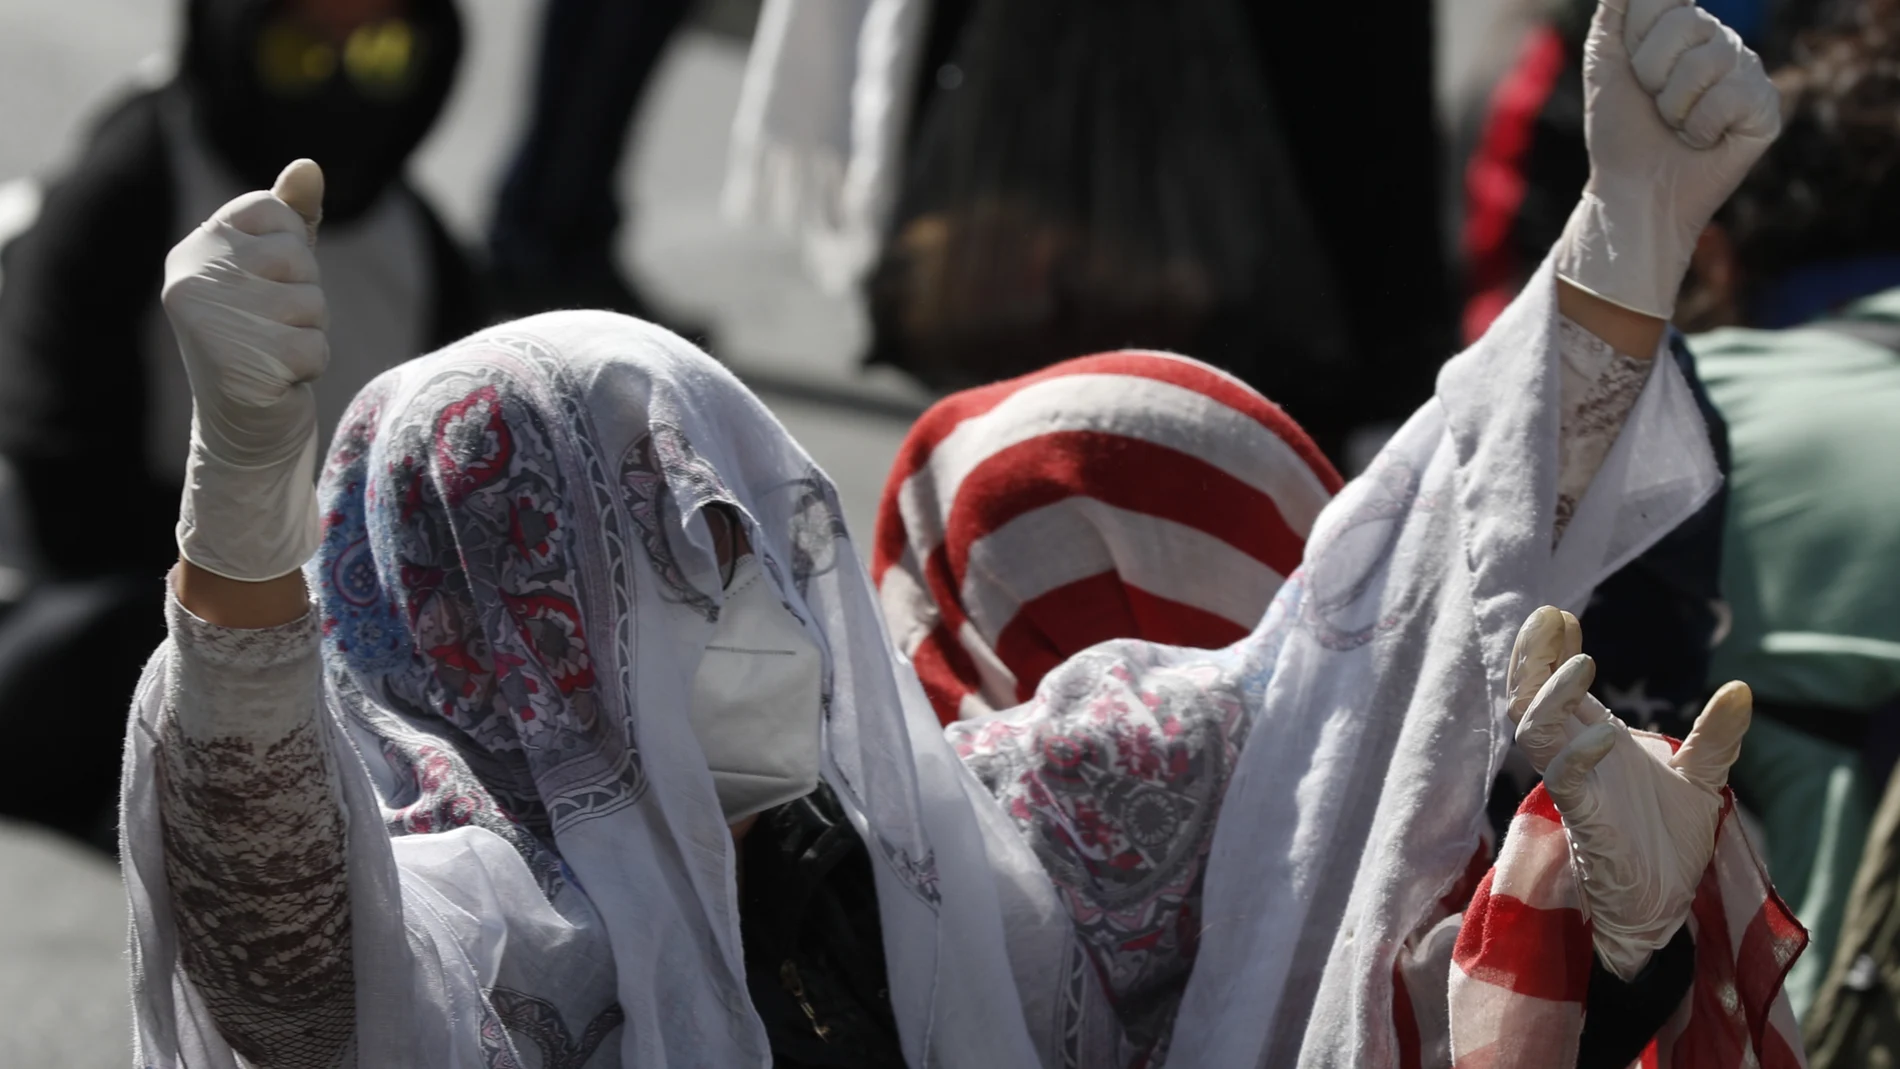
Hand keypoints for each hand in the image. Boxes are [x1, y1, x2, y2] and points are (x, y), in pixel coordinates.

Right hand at [166, 159, 327, 581]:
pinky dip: (310, 368)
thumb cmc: (264, 343)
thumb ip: (291, 219)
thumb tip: (308, 166)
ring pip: (311, 303)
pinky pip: (315, 346)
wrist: (243, 433)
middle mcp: (191, 276)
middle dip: (306, 300)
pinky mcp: (240, 362)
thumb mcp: (275, 274)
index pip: (276, 211)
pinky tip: (278, 381)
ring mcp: (211, 320)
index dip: (294, 252)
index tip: (267, 286)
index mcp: (195, 248)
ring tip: (274, 356)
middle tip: (273, 332)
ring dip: (309, 335)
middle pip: (300, 259)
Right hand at [1505, 606, 1752, 979]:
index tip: (1560, 616)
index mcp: (1590, 740)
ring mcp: (1573, 786)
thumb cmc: (1669, 842)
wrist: (1664, 905)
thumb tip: (1740, 688)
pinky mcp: (1582, 820)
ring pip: (1532, 731)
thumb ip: (1717, 737)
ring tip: (1581, 661)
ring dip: (1549, 694)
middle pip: (1528, 697)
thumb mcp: (1702, 778)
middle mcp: (1572, 757)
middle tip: (1547, 616)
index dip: (1550, 649)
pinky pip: (1563, 780)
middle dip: (1533, 657)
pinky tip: (1606, 736)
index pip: (1554, 686)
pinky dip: (1578, 754)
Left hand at [1554, 0, 1780, 318]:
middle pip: (1685, 25)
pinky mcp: (1765, 108)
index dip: (1639, 38)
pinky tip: (1703, 140)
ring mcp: (1746, 74)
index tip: (1635, 72)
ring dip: (1675, 105)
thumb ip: (1614, 15)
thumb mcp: (1605, 65)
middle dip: (1652, 73)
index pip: (1665, 1)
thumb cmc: (1619, 133)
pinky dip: (1702, 127)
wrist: (1633, 190)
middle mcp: (1721, 44)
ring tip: (1677, 126)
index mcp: (1686, 30)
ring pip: (1708, 62)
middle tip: (1654, 105)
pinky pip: (1732, 96)